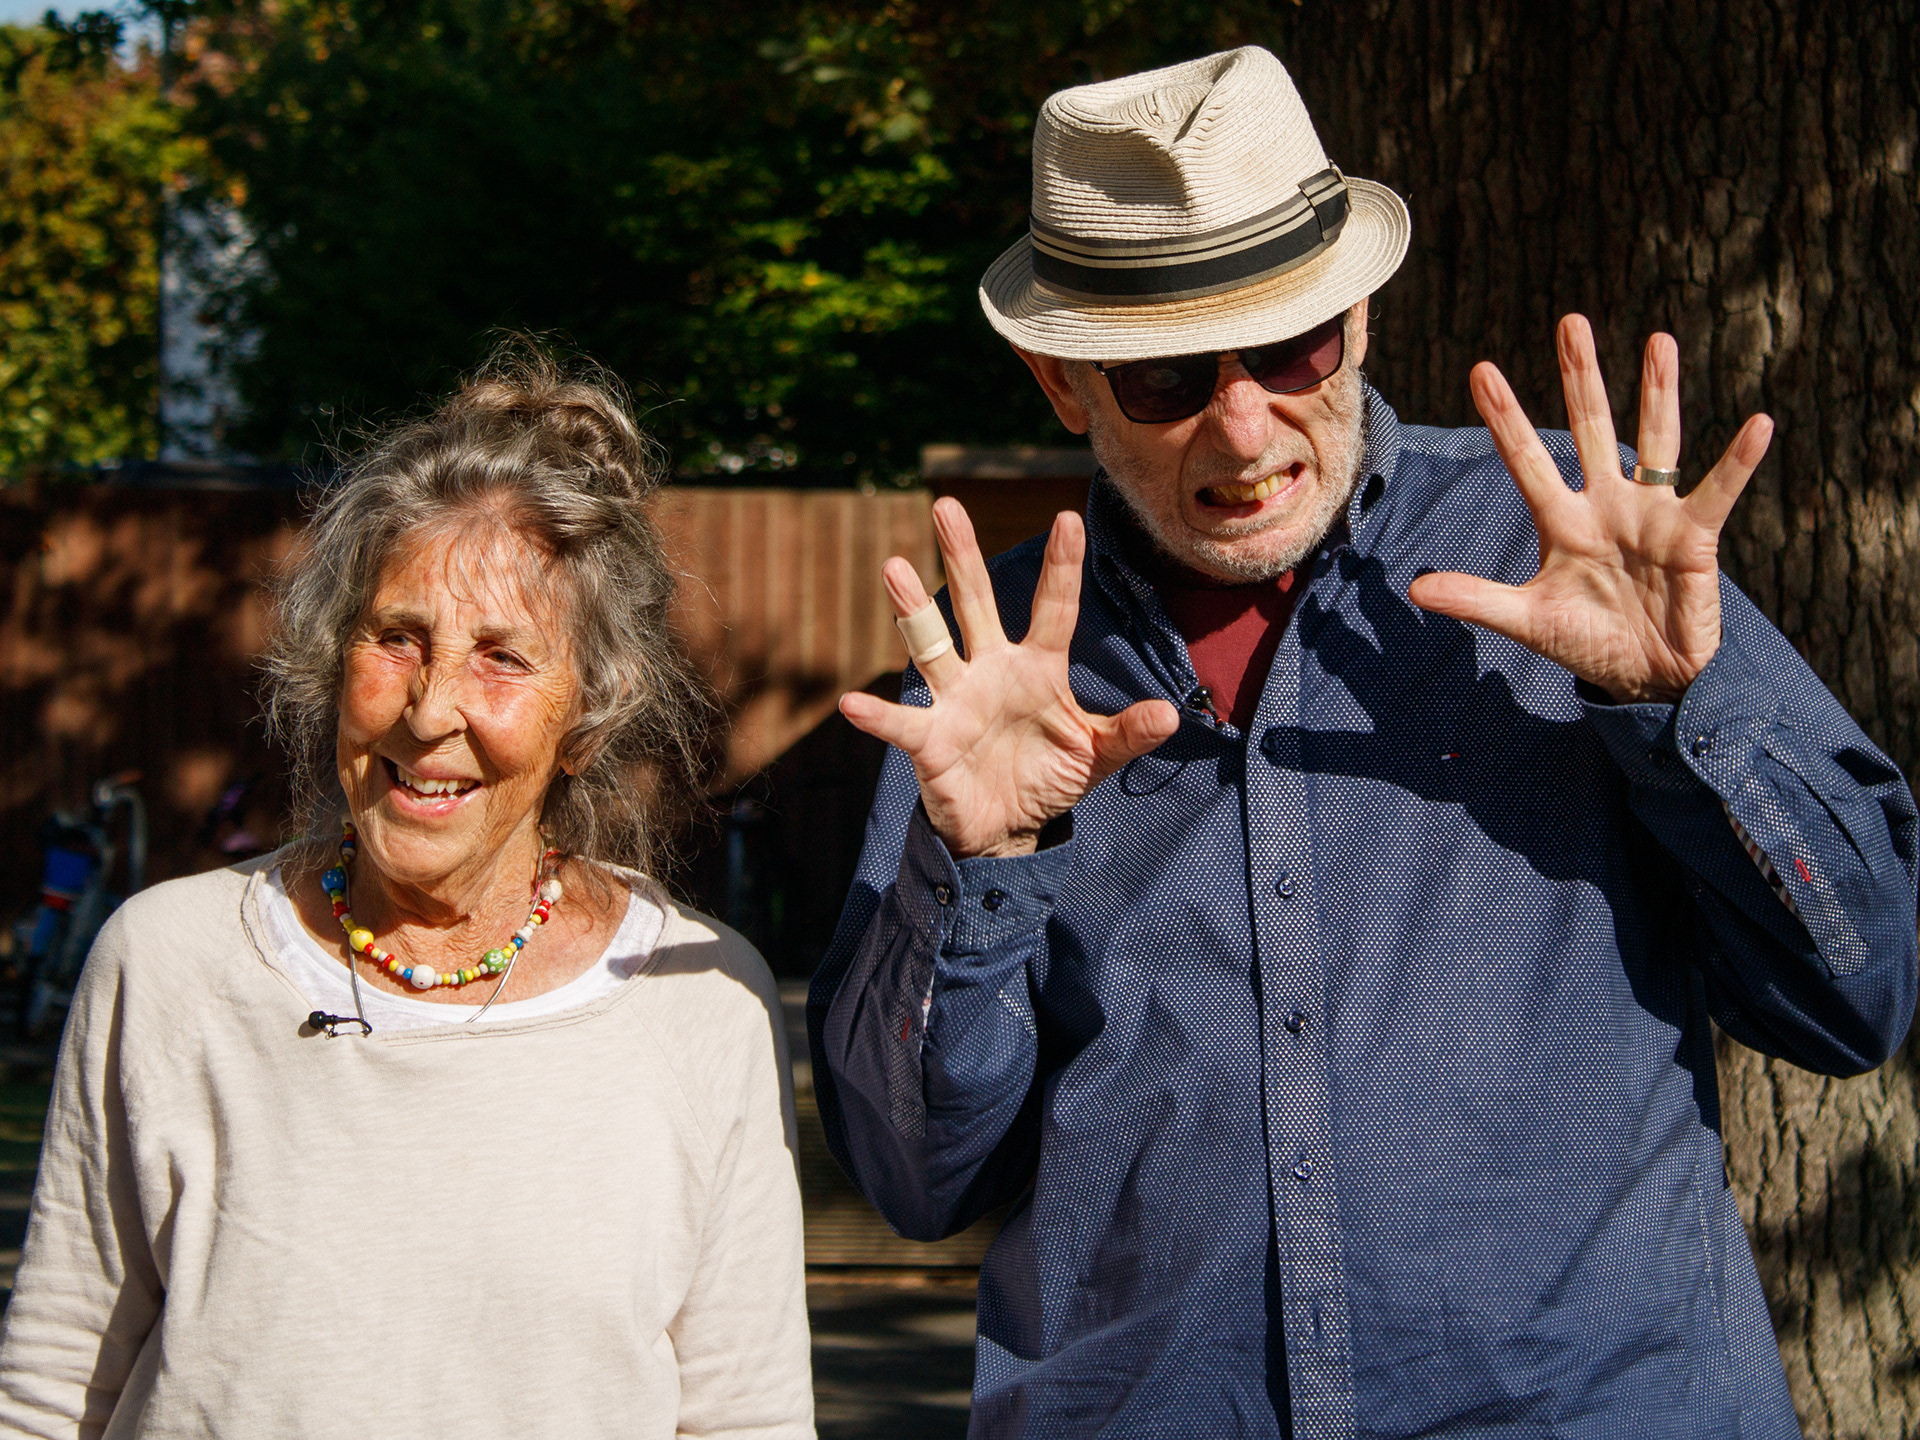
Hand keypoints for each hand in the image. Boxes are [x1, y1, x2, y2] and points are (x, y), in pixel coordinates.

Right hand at [841, 498, 1178, 858]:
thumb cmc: (1049, 778)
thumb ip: (1128, 734)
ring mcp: (956, 700)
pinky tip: (851, 703)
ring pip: (932, 646)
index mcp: (1039, 668)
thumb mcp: (1096, 756)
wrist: (1007, 829)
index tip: (1069, 519)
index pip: (1053, 610)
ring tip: (893, 568)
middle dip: (962, 556)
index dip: (1061, 567)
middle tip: (945, 505)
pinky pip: (901, 723)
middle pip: (976, 604)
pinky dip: (877, 715)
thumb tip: (1170, 716)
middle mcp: (992, 671)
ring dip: (912, 610)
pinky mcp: (930, 740)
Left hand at [1407, 314, 1773, 703]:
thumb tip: (1415, 589)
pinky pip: (1718, 491)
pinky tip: (1760, 424)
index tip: (1481, 370)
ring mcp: (1652, 515)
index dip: (1505, 418)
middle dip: (1580, 378)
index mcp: (1562, 522)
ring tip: (1660, 339)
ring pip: (1655, 440)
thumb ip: (1476, 600)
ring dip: (1658, 392)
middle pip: (1590, 429)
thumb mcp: (1527, 622)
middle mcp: (1606, 505)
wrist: (1647, 678)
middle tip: (1571, 322)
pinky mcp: (1694, 537)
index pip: (1526, 460)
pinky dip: (1738, 461)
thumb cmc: (1589, 643)